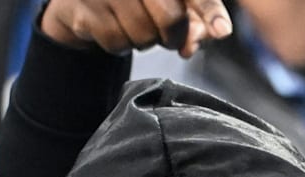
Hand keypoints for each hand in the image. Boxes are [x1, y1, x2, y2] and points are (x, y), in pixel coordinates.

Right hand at [41, 0, 231, 57]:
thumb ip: (192, 17)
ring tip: (131, 23)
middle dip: (173, 36)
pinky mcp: (82, 7)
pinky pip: (116, 43)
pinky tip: (111, 25)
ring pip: (143, 36)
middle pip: (170, 18)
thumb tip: (204, 40)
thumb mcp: (166, 1)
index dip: (209, 10)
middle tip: (167, 36)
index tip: (221, 31)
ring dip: (143, 41)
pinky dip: (119, 44)